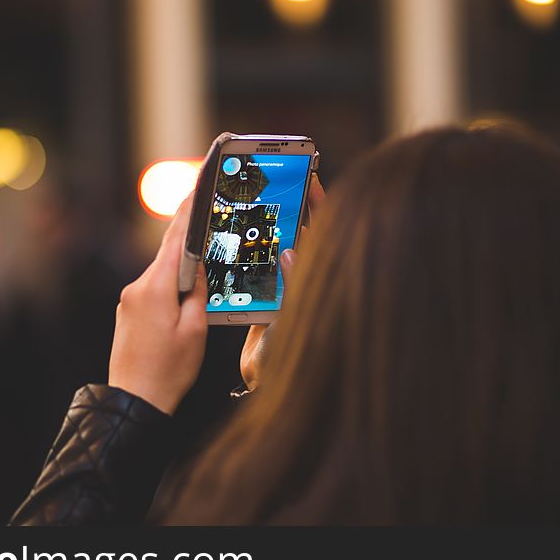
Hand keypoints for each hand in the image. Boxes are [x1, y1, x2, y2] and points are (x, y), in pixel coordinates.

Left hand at [108, 196, 207, 413]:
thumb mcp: (195, 328)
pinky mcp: (128, 311)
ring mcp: (130, 299)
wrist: (135, 400)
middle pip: (168, 251)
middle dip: (189, 235)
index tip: (198, 186)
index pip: (175, 238)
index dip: (189, 210)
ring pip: (162, 271)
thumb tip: (197, 265)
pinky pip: (154, 287)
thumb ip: (198, 290)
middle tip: (206, 211)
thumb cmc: (169, 370)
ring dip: (183, 268)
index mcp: (155, 286)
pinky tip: (186, 295)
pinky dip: (171, 284)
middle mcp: (137, 286)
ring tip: (207, 266)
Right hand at [240, 174, 325, 389]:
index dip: (319, 202)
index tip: (309, 175)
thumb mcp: (300, 316)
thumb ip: (296, 284)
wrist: (270, 384)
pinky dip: (246, 249)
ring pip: (275, 245)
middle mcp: (304, 277)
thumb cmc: (296, 356)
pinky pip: (256, 265)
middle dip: (287, 205)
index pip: (324, 231)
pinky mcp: (263, 296)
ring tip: (250, 198)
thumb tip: (293, 251)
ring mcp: (284, 286)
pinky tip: (234, 234)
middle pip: (298, 232)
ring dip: (264, 224)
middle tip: (272, 179)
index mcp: (320, 275)